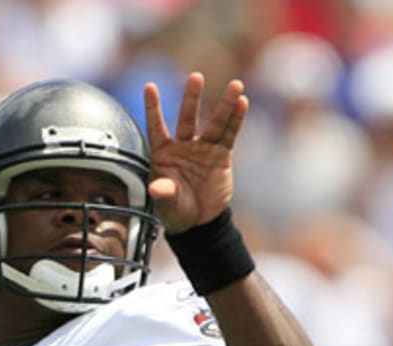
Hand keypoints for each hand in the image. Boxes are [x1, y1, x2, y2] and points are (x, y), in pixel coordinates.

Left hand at [145, 72, 248, 232]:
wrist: (198, 221)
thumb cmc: (176, 210)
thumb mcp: (167, 203)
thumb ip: (164, 193)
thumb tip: (156, 188)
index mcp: (163, 153)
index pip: (156, 126)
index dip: (153, 108)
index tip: (150, 86)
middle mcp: (183, 146)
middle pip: (188, 118)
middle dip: (192, 98)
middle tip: (195, 77)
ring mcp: (203, 148)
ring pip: (214, 123)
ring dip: (224, 104)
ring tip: (235, 85)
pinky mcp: (222, 155)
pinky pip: (230, 135)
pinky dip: (236, 119)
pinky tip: (242, 103)